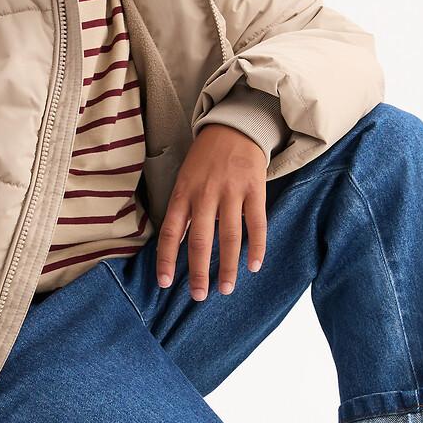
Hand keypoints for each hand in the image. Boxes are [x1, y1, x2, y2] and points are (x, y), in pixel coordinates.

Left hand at [156, 124, 267, 298]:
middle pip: (201, 240)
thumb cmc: (206, 158)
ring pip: (229, 236)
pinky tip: (254, 265)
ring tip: (227, 288)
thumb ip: (185, 209)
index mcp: (183, 192)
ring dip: (229, 266)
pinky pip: (256, 223)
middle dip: (199, 272)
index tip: (165, 283)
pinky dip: (257, 246)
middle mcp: (205, 193)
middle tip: (200, 296)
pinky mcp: (254, 188)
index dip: (167, 259)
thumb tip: (181, 246)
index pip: (171, 231)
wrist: (234, 125)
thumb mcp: (186, 178)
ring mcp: (231, 191)